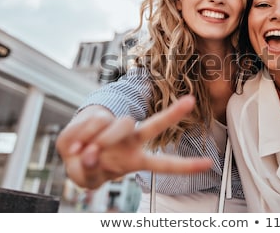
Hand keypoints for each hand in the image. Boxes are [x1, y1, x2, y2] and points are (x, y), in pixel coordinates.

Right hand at [55, 95, 211, 188]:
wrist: (71, 150)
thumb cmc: (87, 166)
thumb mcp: (87, 177)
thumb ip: (89, 171)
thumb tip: (88, 154)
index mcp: (135, 159)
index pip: (164, 163)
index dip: (186, 166)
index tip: (209, 163)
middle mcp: (132, 141)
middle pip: (154, 126)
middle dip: (173, 115)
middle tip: (190, 101)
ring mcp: (117, 128)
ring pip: (118, 124)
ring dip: (98, 140)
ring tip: (82, 154)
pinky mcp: (100, 118)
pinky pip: (92, 122)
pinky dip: (78, 136)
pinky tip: (73, 145)